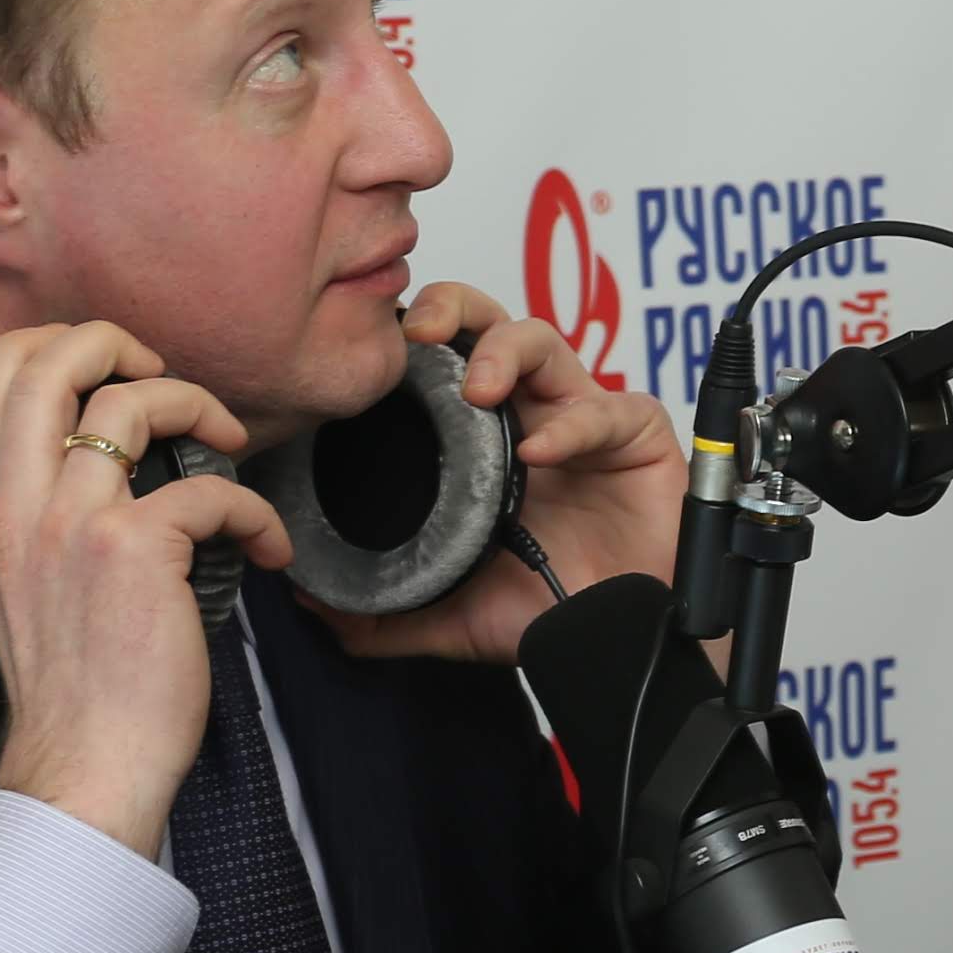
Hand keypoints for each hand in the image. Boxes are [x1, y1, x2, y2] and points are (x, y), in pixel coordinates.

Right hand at [0, 321, 290, 854]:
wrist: (85, 769)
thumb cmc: (71, 692)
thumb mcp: (21, 590)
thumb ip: (39, 520)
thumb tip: (93, 467)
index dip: (47, 345)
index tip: (105, 367)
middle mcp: (17, 508)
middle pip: (45, 361)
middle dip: (113, 340)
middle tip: (164, 374)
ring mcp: (72, 525)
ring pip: (130, 403)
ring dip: (195, 404)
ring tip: (229, 442)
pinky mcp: (137, 552)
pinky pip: (210, 487)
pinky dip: (254, 509)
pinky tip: (267, 546)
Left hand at [326, 282, 682, 666]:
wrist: (620, 643)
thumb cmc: (550, 608)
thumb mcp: (450, 612)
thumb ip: (385, 608)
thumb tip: (313, 604)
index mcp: (485, 440)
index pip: (443, 361)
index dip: (410, 341)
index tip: (371, 352)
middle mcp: (531, 414)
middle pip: (489, 323)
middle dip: (453, 309)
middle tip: (419, 333)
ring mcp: (585, 418)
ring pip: (545, 341)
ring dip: (504, 351)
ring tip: (476, 389)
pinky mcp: (638, 436)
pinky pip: (609, 410)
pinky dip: (571, 425)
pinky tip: (539, 451)